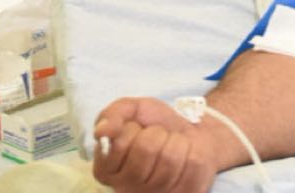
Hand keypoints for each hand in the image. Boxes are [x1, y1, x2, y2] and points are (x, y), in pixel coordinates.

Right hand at [92, 97, 220, 192]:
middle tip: (157, 136)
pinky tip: (186, 157)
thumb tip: (102, 132)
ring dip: (175, 142)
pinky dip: (192, 151)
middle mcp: (127, 189)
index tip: (136, 130)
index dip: (132, 129)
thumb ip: (113, 115)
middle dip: (156, 133)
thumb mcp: (131, 110)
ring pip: (170, 158)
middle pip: (146, 150)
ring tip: (172, 146)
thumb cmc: (156, 123)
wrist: (191, 131)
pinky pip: (192, 165)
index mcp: (107, 170)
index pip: (119, 144)